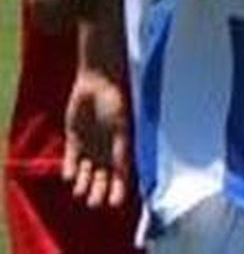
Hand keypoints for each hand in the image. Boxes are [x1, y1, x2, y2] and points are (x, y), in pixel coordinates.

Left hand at [61, 68, 129, 208]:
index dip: (119, 190)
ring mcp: (90, 146)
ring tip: (80, 192)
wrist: (100, 81)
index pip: (122, 175)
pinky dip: (69, 169)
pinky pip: (70, 160)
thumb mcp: (125, 125)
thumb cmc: (118, 100)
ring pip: (85, 173)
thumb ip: (126, 147)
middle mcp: (107, 150)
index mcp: (124, 147)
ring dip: (83, 184)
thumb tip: (133, 169)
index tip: (116, 204)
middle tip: (94, 202)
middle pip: (102, 178)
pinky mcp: (74, 139)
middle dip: (99, 191)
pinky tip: (69, 177)